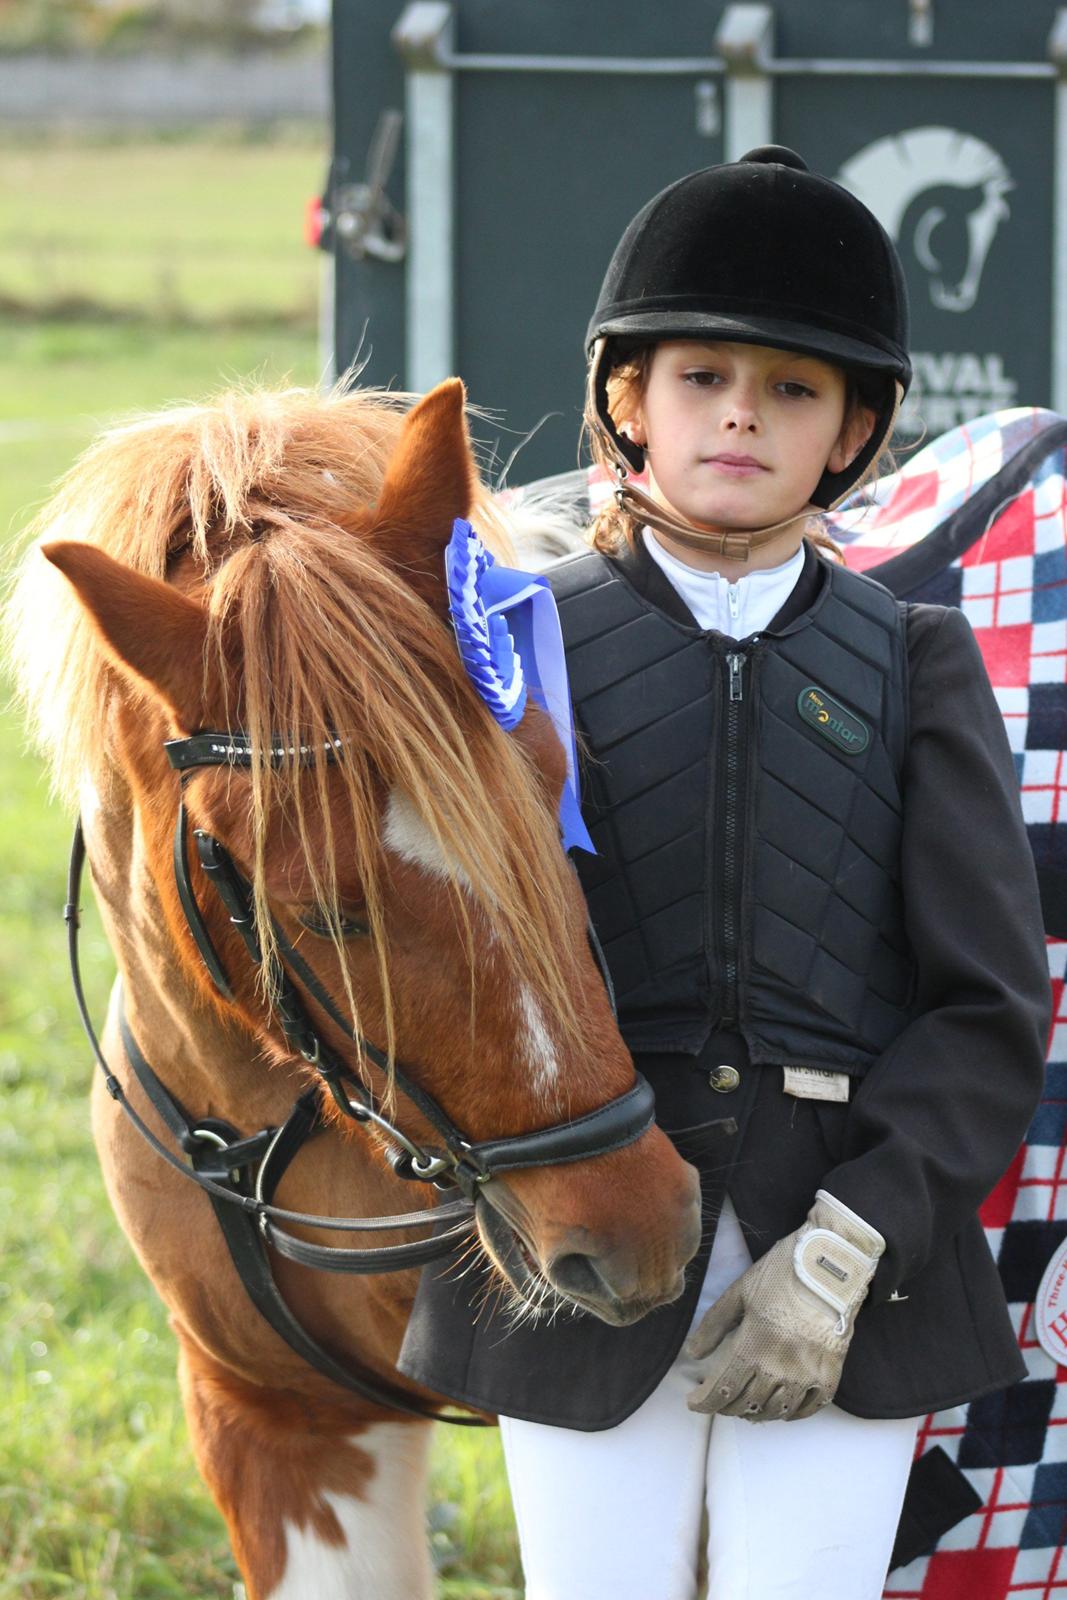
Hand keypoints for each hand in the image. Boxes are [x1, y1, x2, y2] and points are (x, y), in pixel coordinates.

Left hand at [685, 1190, 883, 1421]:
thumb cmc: (782, 1272)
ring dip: (757, 1413)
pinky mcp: (831, 1373)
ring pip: (777, 1410)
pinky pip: (810, 1408)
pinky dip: (793, 1413)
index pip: (723, 1389)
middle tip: (719, 1401)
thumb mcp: (740, 1291)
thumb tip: (692, 1353)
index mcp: (754, 1345)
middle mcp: (780, 1367)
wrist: (831, 1263)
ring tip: (746, 1406)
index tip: (694, 1403)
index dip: (705, 1402)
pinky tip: (782, 1408)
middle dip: (727, 1407)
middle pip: (747, 1403)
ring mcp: (808, 1373)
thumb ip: (714, 1325)